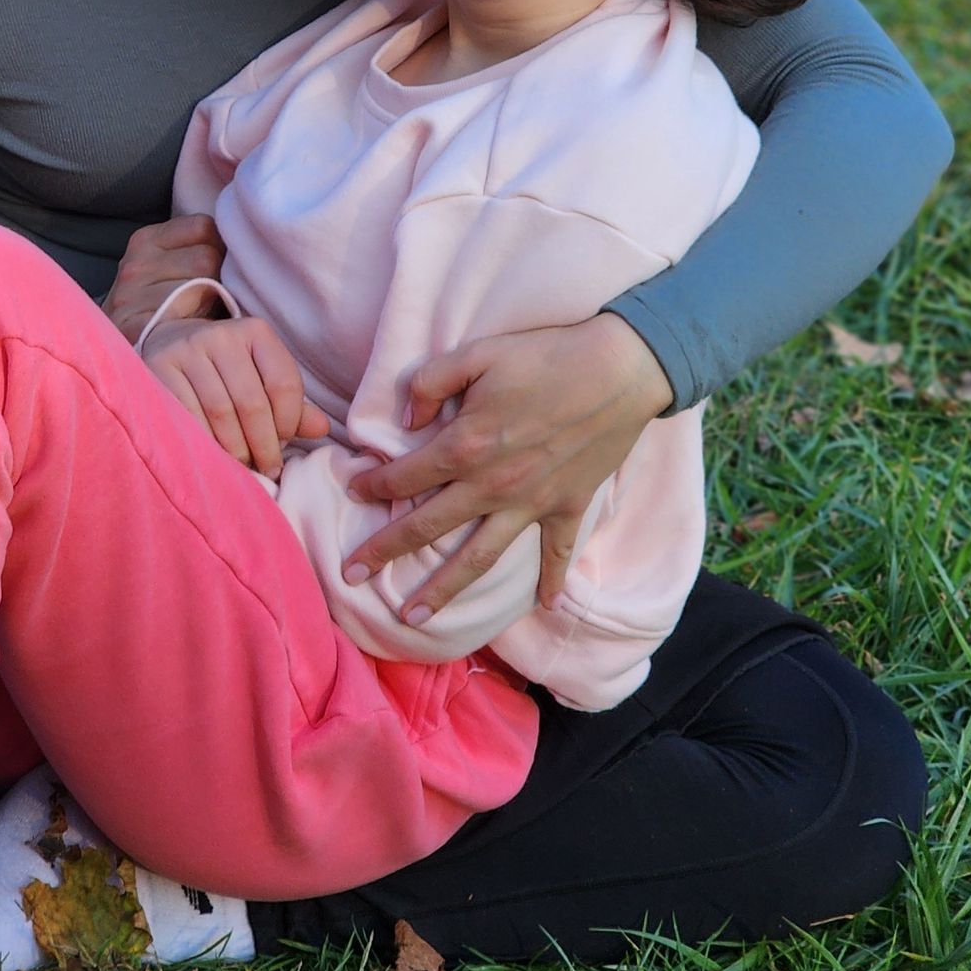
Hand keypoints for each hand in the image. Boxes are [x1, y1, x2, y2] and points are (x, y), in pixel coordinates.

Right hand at [103, 214, 224, 343]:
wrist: (114, 344)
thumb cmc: (157, 302)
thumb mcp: (169, 264)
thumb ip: (199, 246)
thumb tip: (247, 238)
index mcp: (147, 239)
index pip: (204, 226)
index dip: (219, 247)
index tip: (218, 266)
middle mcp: (136, 264)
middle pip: (206, 258)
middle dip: (218, 277)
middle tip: (214, 296)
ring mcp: (130, 297)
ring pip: (200, 289)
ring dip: (209, 306)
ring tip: (202, 316)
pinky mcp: (133, 328)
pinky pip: (183, 323)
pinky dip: (194, 330)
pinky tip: (190, 333)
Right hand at [142, 314, 329, 478]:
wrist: (172, 344)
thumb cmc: (228, 371)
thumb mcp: (262, 377)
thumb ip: (292, 405)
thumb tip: (322, 428)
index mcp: (256, 332)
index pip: (284, 383)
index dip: (290, 422)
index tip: (285, 445)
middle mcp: (222, 335)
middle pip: (252, 402)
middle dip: (264, 445)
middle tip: (267, 469)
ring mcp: (189, 350)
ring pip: (220, 413)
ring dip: (235, 450)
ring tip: (243, 468)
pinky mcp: (160, 368)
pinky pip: (188, 416)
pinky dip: (205, 443)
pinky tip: (214, 457)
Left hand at [344, 315, 671, 620]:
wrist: (621, 369)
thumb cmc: (546, 356)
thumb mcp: (478, 352)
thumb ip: (430, 382)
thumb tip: (406, 419)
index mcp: (466, 445)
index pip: (405, 474)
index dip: (373, 485)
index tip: (352, 492)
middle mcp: (493, 485)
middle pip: (428, 527)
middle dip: (384, 552)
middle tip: (349, 577)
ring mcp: (532, 502)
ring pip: (479, 557)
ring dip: (444, 589)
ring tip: (413, 618)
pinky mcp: (569, 506)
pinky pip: (557, 552)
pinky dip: (552, 580)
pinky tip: (545, 606)